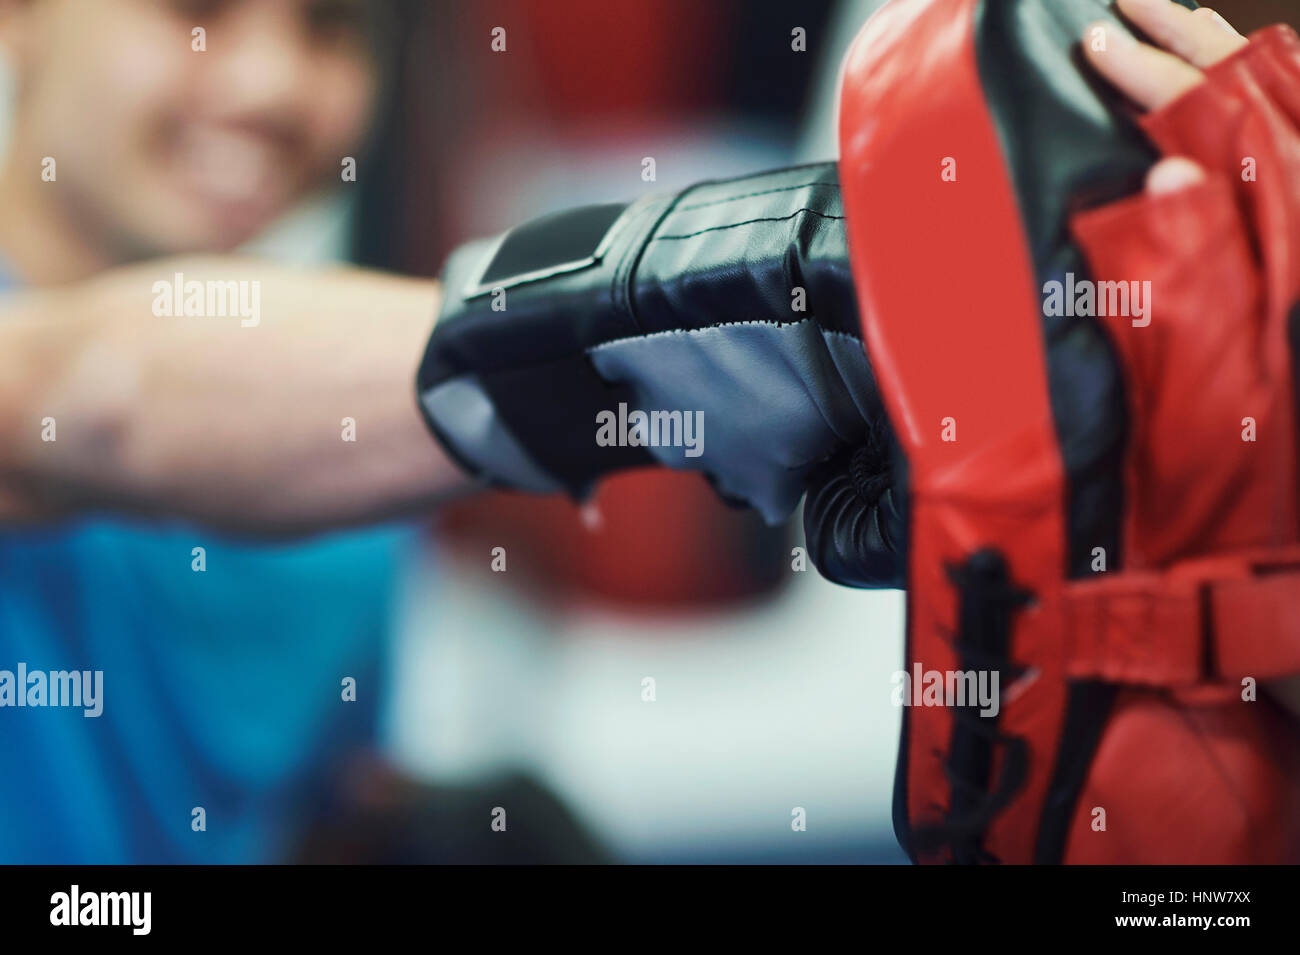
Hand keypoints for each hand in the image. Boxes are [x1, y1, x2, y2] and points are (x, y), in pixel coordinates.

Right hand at [1081, 1, 1299, 718]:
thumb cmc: (1269, 491)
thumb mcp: (1222, 386)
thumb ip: (1194, 280)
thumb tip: (1163, 177)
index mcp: (1287, 258)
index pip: (1233, 124)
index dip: (1161, 74)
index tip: (1096, 41)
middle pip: (1268, 103)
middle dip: (1187, 46)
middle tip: (1118, 12)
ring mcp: (1296, 264)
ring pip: (1287, 122)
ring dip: (1225, 65)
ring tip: (1164, 23)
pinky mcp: (1285, 287)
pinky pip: (1286, 178)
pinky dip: (1258, 122)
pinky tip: (1216, 111)